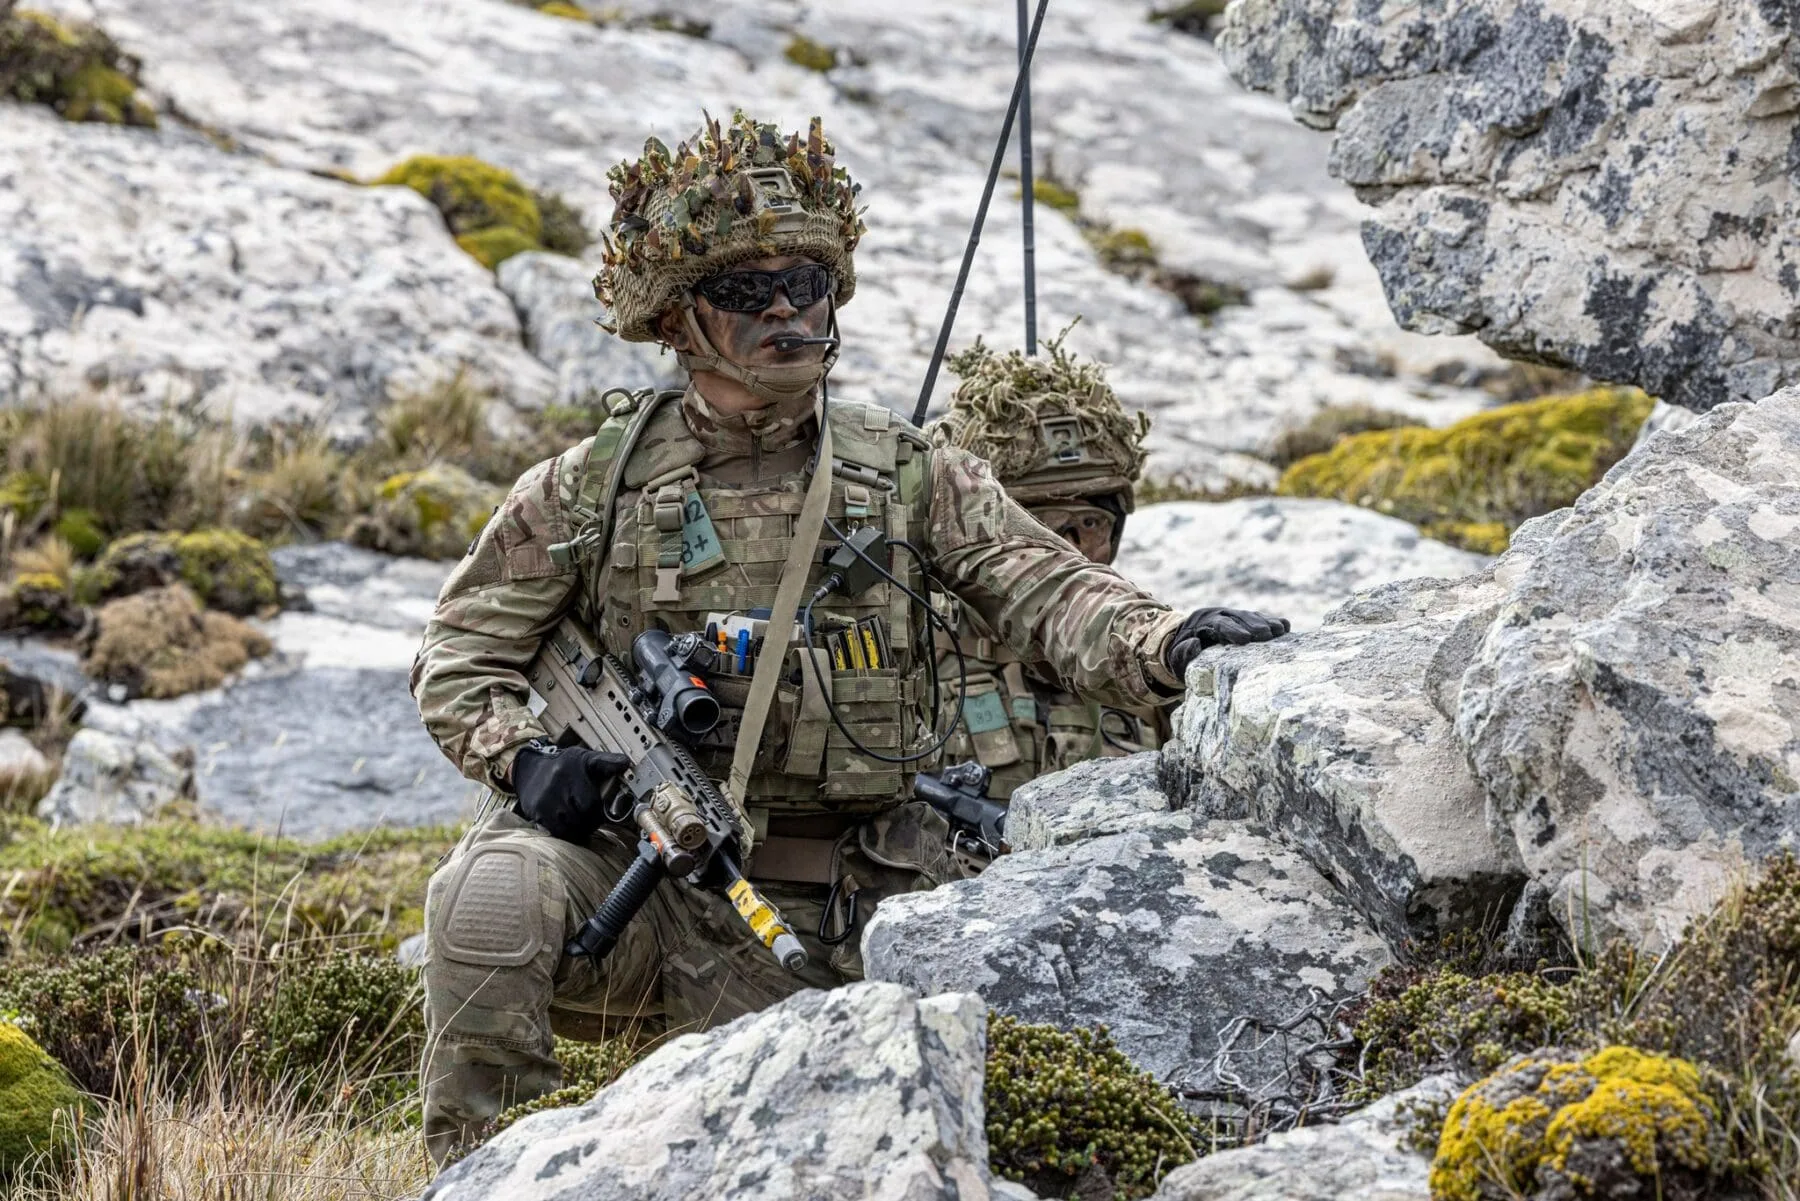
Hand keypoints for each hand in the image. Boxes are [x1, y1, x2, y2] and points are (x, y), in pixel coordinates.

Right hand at [509, 742, 630, 841]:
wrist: (530, 771)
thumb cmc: (565, 767)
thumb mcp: (586, 759)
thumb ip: (607, 762)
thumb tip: (627, 763)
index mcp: (573, 768)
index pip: (591, 802)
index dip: (599, 811)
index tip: (601, 812)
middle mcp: (557, 783)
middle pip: (582, 816)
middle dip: (590, 821)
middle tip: (591, 818)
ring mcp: (545, 799)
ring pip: (570, 827)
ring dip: (579, 828)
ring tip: (580, 820)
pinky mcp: (536, 812)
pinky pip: (557, 831)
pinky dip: (566, 831)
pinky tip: (568, 823)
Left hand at [1163, 607, 1290, 677]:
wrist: (1186, 643)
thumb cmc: (1182, 655)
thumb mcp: (1177, 657)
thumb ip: (1183, 652)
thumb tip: (1195, 643)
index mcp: (1202, 622)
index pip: (1219, 624)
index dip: (1233, 630)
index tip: (1246, 639)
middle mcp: (1220, 614)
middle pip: (1239, 617)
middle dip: (1254, 625)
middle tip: (1268, 635)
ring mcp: (1234, 615)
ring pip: (1251, 615)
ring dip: (1267, 622)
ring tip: (1280, 631)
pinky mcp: (1245, 620)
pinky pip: (1260, 618)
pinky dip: (1273, 621)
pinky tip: (1285, 627)